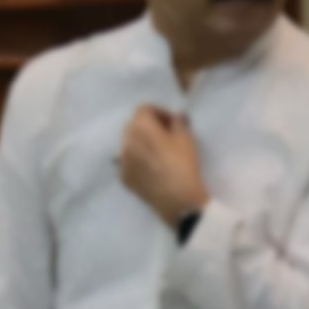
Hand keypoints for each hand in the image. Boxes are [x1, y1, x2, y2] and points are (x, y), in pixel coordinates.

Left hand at [119, 106, 208, 227]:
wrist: (177, 199)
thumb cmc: (183, 163)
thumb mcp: (186, 137)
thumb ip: (178, 122)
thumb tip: (174, 118)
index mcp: (140, 127)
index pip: (144, 109)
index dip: (160, 112)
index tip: (172, 123)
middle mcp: (126, 141)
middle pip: (134, 126)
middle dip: (148, 127)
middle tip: (166, 136)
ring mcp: (122, 161)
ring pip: (129, 144)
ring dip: (142, 144)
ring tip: (158, 154)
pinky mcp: (124, 177)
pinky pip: (128, 162)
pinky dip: (138, 161)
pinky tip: (153, 169)